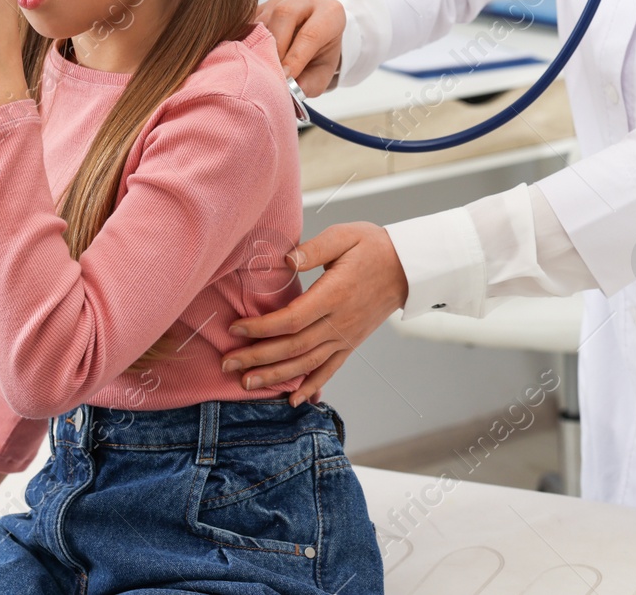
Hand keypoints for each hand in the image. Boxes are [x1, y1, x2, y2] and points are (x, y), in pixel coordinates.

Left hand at [223, 222, 408, 405]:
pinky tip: (293, 399)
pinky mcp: (351, 344)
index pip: (292, 319)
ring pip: (307, 364)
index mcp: (335, 294)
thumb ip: (314, 249)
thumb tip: (286, 260)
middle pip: (293, 347)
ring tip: (247, 384)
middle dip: (257, 357)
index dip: (261, 328)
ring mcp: (346, 337)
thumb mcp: (345, 236)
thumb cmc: (374, 247)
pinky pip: (330, 370)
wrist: (408, 268)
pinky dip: (312, 387)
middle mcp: (340, 322)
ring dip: (275, 377)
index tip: (235, 328)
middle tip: (227, 363)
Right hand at [254, 0, 344, 96]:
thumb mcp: (322, 73)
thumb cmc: (319, 56)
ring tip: (259, 66)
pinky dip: (246, 40)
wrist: (313, 37)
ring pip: (264, 17)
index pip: (311, 34)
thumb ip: (310, 83)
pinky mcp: (261, 5)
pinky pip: (249, 21)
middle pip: (285, 14)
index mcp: (330, 13)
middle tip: (270, 70)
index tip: (285, 77)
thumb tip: (288, 88)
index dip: (296, 57)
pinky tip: (249, 57)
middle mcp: (305, 0)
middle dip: (275, 45)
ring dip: (258, 43)